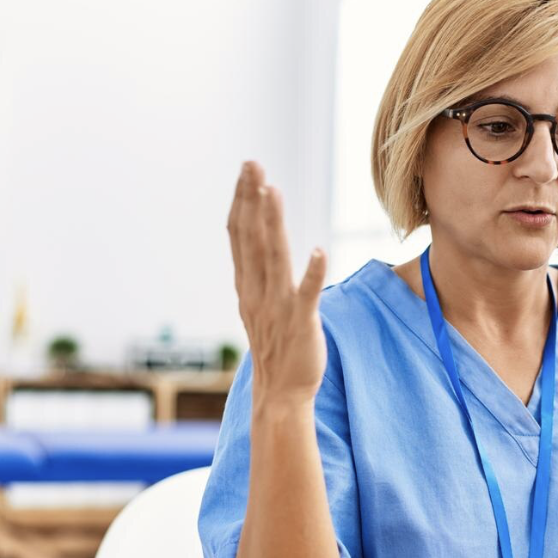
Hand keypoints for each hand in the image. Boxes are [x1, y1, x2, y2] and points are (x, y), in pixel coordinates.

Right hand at [226, 161, 327, 405]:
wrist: (280, 393)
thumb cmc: (275, 346)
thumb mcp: (258, 303)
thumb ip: (257, 271)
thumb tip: (257, 238)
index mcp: (247, 285)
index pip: (240, 235)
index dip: (242, 201)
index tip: (247, 171)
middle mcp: (257, 291)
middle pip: (251, 237)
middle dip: (251, 199)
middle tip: (252, 164)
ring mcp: (278, 307)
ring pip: (273, 258)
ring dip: (273, 223)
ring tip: (273, 191)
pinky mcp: (301, 323)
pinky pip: (305, 295)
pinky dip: (311, 274)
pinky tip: (318, 251)